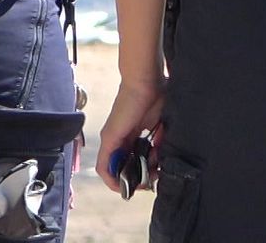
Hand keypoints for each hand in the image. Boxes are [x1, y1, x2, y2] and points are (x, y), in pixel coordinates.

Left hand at [95, 77, 165, 194]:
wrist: (145, 80)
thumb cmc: (156, 94)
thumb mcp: (161, 123)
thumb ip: (160, 140)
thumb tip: (161, 158)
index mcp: (133, 132)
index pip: (134, 158)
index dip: (144, 169)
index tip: (157, 173)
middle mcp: (119, 137)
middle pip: (123, 166)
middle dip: (137, 177)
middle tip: (151, 181)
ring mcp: (112, 138)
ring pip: (112, 169)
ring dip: (126, 181)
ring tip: (142, 184)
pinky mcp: (108, 139)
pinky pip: (104, 167)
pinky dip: (112, 179)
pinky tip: (125, 185)